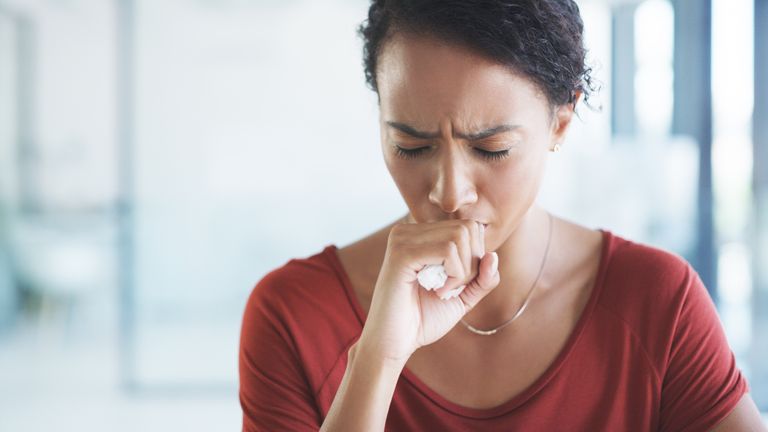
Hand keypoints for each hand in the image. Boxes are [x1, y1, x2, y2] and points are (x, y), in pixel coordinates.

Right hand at [357, 219, 500, 364]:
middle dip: (472, 263)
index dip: (476, 257)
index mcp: (419, 235)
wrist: (393, 344)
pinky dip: (454, 275)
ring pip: (459, 236)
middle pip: (467, 228)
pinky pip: (447, 250)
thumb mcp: (462, 297)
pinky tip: (439, 291)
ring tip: (444, 291)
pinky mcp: (402, 254)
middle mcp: (408, 230)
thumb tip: (493, 256)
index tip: (458, 283)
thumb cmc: (422, 320)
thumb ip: (482, 278)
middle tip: (453, 289)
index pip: (468, 226)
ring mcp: (402, 239)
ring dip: (463, 271)